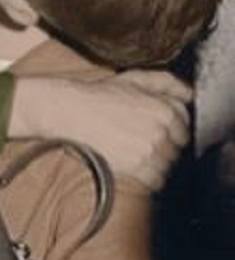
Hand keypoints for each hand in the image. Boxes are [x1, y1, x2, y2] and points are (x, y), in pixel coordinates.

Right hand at [8, 70, 191, 191]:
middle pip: (177, 147)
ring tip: (134, 152)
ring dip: (155, 161)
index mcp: (165, 109)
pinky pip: (156, 180)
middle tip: (140, 140)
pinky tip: (133, 166)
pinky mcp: (138, 167)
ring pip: (168, 164)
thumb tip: (189, 94)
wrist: (70, 112)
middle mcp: (162, 129)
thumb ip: (167, 83)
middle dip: (164, 145)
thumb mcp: (134, 79)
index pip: (184, 125)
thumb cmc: (98, 95)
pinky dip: (148, 177)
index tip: (154, 129)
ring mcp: (150, 149)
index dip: (170, 127)